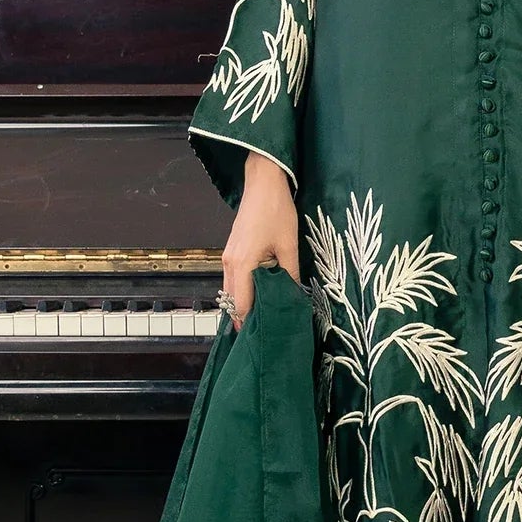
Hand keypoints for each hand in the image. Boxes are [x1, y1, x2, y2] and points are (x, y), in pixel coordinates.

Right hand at [220, 152, 300, 329]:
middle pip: (231, 301)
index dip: (249, 322)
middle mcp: (229, 264)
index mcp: (242, 264)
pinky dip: (242, 290)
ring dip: (242, 303)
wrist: (263, 183)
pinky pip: (233, 279)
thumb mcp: (289, 245)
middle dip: (244, 317)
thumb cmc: (276, 211)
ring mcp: (227, 257)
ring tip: (262, 318)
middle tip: (262, 334)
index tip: (261, 338)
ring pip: (231, 290)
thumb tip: (294, 297)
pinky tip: (258, 296)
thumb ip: (290, 274)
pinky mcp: (231, 251)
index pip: (241, 304)